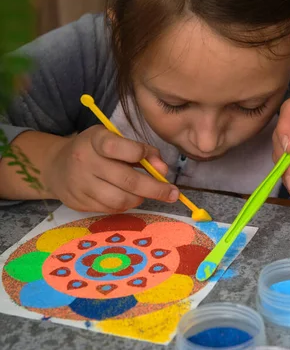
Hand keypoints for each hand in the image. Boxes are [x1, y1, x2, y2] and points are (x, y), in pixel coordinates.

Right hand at [43, 125, 178, 211]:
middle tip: (173, 193)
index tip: (157, 164)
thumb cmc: (94, 150)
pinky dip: (125, 205)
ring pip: (120, 200)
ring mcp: (80, 184)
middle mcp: (84, 161)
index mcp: (95, 139)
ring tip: (144, 193)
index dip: (143, 155)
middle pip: (127, 180)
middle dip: (156, 189)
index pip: (121, 148)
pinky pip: (110, 209)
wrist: (56, 166)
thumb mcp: (115, 139)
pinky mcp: (78, 203)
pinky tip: (126, 197)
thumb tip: (163, 170)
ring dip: (140, 199)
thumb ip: (142, 151)